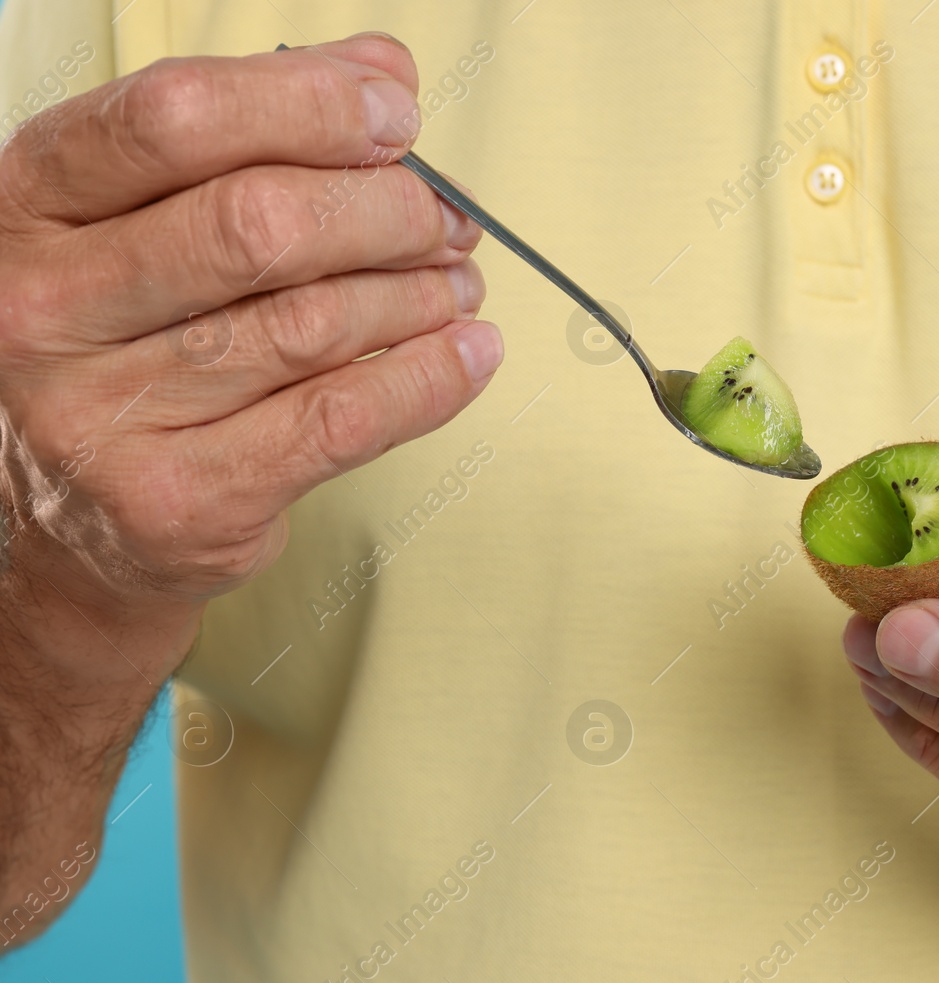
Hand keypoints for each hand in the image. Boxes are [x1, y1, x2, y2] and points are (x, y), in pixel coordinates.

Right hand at [0, 32, 495, 621]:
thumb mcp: (134, 220)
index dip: (309, 105)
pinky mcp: (181, 500)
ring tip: (455, 282)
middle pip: (260, 223)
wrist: (48, 523)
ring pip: (312, 323)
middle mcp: (44, 306)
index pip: (175, 119)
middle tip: (441, 220)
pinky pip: (343, 419)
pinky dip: (430, 378)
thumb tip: (381, 75)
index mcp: (27, 206)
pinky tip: (467, 352)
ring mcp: (103, 413)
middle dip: (386, 210)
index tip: (393, 116)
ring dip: (418, 294)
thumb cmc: (109, 349)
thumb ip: (251, 134)